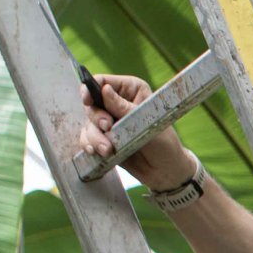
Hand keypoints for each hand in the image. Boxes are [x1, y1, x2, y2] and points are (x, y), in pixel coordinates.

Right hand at [76, 72, 196, 191]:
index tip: (88, 101)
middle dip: (96, 119)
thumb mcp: (145, 122)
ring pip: (88, 123)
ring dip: (94, 137)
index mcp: (131, 90)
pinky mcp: (104, 137)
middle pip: (91, 104)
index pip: (103, 81)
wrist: (165, 171)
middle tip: (107, 128)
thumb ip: (122, 107)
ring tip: (108, 150)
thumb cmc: (164, 143)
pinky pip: (87, 138)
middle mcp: (117, 102)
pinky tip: (98, 152)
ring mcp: (109, 121)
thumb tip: (104, 89)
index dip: (90, 89)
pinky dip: (90, 145)